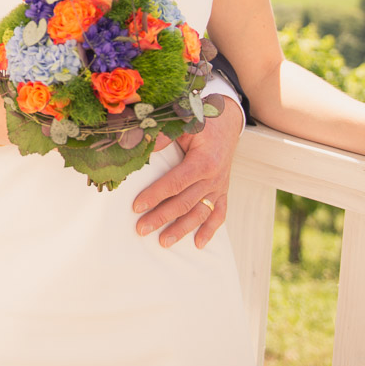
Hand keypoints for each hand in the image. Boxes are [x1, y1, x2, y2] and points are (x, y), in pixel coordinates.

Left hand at [131, 98, 243, 248]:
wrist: (227, 121)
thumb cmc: (201, 121)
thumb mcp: (183, 123)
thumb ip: (162, 137)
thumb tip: (139, 149)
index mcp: (203, 161)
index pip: (176, 183)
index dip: (155, 195)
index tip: (137, 206)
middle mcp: (214, 177)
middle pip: (185, 202)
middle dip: (162, 217)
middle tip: (141, 229)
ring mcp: (220, 186)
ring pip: (200, 213)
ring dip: (182, 229)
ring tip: (163, 242)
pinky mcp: (223, 191)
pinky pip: (219, 214)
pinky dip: (210, 230)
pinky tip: (198, 244)